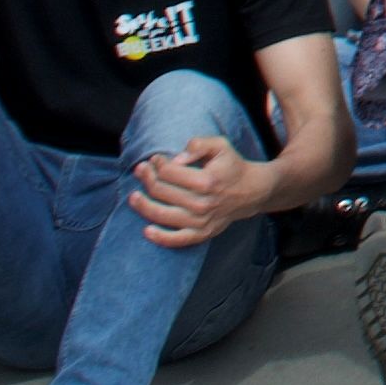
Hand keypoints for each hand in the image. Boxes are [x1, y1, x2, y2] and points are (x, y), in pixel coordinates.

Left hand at [127, 133, 269, 248]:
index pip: (169, 172)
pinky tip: (146, 230)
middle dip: (147, 178)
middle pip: (162, 192)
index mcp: (207, 180)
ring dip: (142, 205)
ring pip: (161, 214)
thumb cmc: (231, 166)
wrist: (252, 191)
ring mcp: (201, 220)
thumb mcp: (221, 146)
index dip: (157, 164)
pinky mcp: (201, 233)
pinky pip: (176, 240)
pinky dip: (159, 237)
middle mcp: (202, 202)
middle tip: (141, 170)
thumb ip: (199, 144)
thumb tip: (176, 158)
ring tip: (133, 196)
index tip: (154, 159)